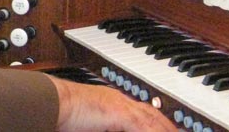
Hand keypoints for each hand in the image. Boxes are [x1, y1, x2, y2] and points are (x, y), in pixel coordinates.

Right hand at [49, 76, 176, 131]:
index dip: (157, 122)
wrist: (50, 102)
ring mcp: (119, 105)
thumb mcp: (87, 123)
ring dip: (164, 128)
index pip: (142, 112)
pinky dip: (156, 130)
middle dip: (166, 125)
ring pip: (151, 120)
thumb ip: (101, 125)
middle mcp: (118, 101)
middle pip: (152, 114)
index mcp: (112, 102)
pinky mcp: (119, 113)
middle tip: (179, 131)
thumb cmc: (60, 114)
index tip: (167, 128)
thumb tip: (104, 126)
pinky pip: (144, 125)